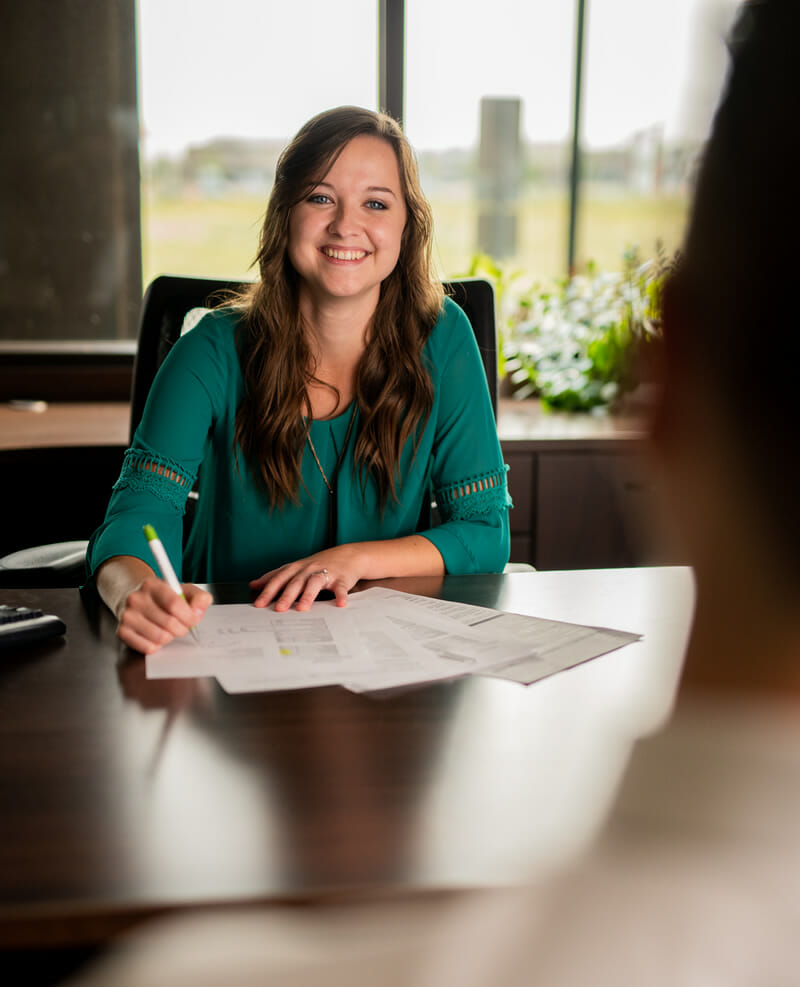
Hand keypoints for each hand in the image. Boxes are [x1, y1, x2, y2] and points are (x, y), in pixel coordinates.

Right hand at [116, 576, 212, 654]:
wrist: (137, 601)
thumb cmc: (163, 598)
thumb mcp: (184, 591)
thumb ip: (199, 598)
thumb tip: (197, 612)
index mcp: (152, 585)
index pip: (174, 604)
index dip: (189, 616)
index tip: (193, 619)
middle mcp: (136, 598)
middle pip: (169, 623)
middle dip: (182, 628)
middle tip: (181, 625)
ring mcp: (127, 616)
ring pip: (160, 637)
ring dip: (170, 637)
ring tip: (167, 629)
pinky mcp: (122, 632)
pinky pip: (148, 648)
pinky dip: (157, 645)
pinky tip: (155, 635)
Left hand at [250, 545, 365, 611]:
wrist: (349, 555)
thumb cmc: (319, 564)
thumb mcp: (296, 568)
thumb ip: (276, 576)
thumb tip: (254, 585)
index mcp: (297, 568)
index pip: (279, 579)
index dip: (268, 591)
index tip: (259, 604)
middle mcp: (309, 569)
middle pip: (296, 582)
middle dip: (287, 595)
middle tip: (279, 609)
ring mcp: (326, 573)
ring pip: (315, 583)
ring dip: (308, 595)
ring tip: (303, 608)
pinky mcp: (342, 578)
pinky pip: (341, 588)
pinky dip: (340, 596)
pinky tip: (340, 604)